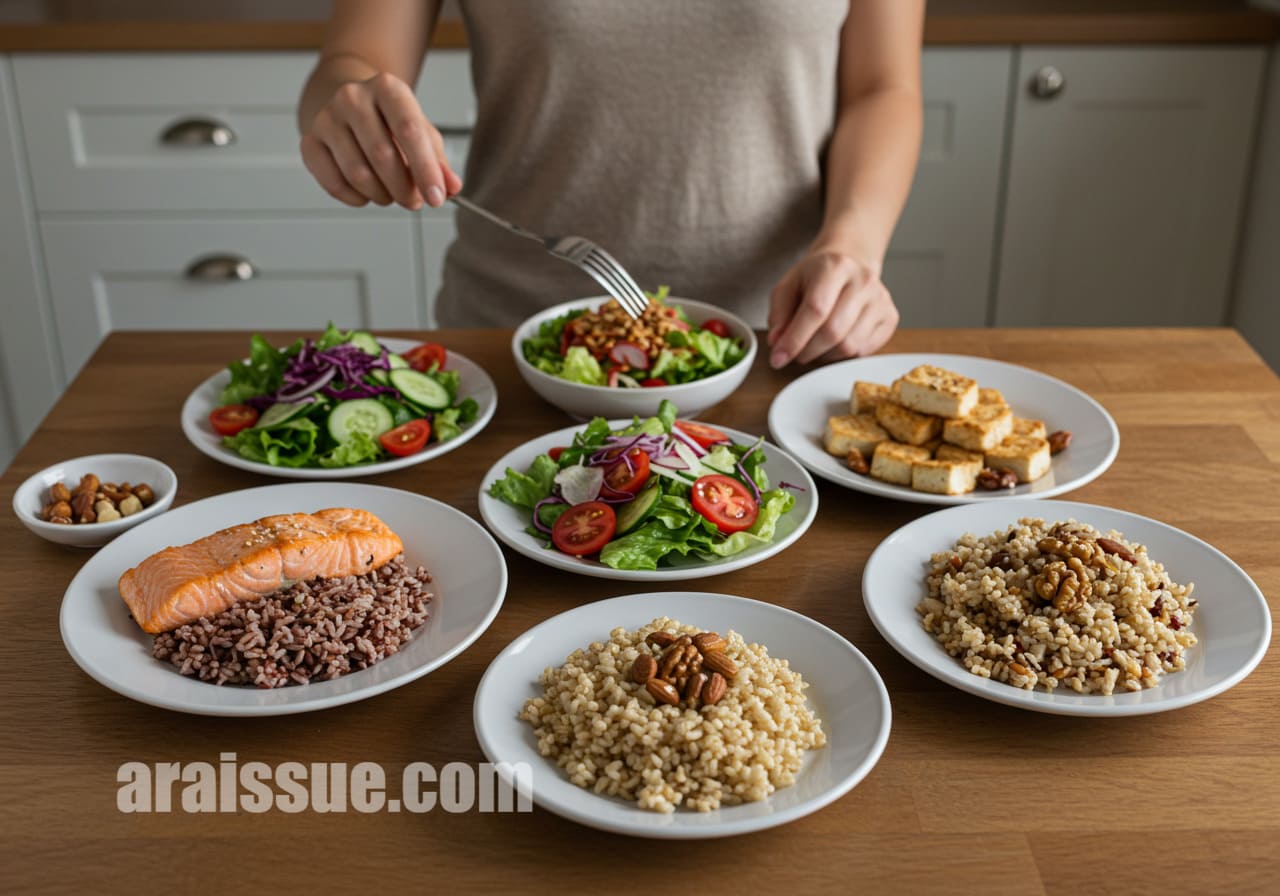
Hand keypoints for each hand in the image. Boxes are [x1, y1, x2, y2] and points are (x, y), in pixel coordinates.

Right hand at [300, 72, 461, 209]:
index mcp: (387, 88)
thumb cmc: (392, 122)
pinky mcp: (310, 141)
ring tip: (391, 195)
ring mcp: (327, 118)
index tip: (436, 198)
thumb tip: (452, 188)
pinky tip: (367, 194)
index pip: (409, 130)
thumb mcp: (423, 134)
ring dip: (381, 195)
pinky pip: (333, 183)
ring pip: (358, 174)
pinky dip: (356, 198)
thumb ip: (439, 162)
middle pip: (382, 156)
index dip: (425, 170)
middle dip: (403, 189)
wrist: (353, 104)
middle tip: (414, 201)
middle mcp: (353, 97)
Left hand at [766, 250, 899, 367]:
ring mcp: (881, 299)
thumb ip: (779, 314)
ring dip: (824, 356)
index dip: (795, 339)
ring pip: (849, 346)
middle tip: (795, 354)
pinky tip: (833, 345)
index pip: (815, 309)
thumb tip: (778, 343)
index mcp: (835, 266)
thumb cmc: (816, 277)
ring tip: (813, 347)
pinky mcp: (890, 317)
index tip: (778, 357)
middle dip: (807, 351)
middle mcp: (863, 281)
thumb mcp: (788, 286)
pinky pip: (864, 351)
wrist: (849, 263)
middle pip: (833, 331)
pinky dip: (842, 356)